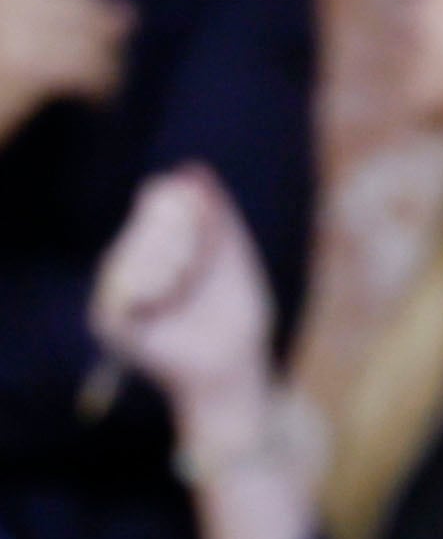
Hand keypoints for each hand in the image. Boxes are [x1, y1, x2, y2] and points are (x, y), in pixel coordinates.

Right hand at [0, 0, 146, 142]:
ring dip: (110, 64)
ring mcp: (16, 27)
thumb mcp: (15, 33)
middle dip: (107, 29)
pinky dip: (100, 86)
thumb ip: (63, 15)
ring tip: (105, 86)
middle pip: (90, 0)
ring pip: (95, 37)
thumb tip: (127, 10)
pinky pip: (87, 71)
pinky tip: (98, 101)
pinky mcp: (25, 66)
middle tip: (113, 61)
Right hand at [90, 163, 274, 414]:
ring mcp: (116, 290)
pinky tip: (167, 297)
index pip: (159, 198)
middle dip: (185, 239)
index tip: (211, 226)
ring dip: (173, 265)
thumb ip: (218, 218)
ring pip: (134, 249)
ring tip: (186, 288)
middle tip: (197, 273)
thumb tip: (194, 169)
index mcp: (157, 245)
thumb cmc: (237, 318)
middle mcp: (131, 263)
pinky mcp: (109, 319)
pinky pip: (122, 286)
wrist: (237, 369)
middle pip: (148, 220)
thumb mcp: (235, 261)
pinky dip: (151, 286)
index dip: (186, 205)